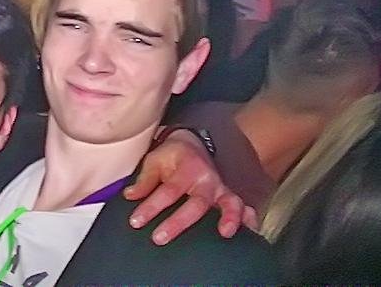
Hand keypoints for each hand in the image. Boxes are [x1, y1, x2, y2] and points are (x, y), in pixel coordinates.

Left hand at [122, 129, 253, 244]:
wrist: (191, 143)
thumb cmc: (171, 156)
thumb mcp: (154, 161)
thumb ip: (144, 180)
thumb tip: (130, 196)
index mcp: (184, 169)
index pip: (166, 191)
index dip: (150, 207)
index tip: (135, 221)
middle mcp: (205, 180)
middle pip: (195, 203)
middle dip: (178, 222)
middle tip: (159, 237)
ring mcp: (220, 188)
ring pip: (229, 203)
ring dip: (229, 217)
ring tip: (226, 233)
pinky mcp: (228, 195)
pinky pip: (243, 206)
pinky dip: (249, 217)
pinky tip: (250, 230)